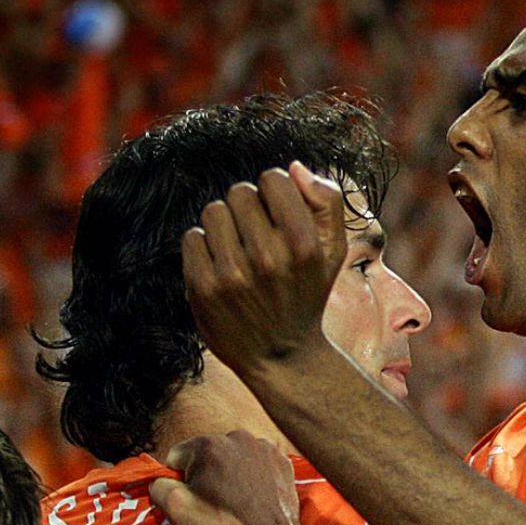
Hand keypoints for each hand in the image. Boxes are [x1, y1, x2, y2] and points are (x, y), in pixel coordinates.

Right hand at [165, 431, 302, 524]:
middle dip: (205, 476)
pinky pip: (258, 465)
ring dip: (229, 475)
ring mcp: (264, 448)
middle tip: (212, 505)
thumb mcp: (177, 510)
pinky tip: (254, 500)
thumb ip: (159, 487)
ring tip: (235, 504)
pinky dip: (253, 478)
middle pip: (206, 455)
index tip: (190, 500)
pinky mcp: (283, 462)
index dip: (178, 481)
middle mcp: (237, 438)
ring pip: (233, 458)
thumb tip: (160, 481)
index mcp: (208, 445)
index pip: (177, 457)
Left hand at [182, 163, 347, 371]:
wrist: (281, 356)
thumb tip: (295, 168)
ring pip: (213, 211)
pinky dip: (204, 248)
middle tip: (257, 239)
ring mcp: (233, 275)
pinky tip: (221, 268)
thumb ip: (327, 202)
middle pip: (239, 192)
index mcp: (304, 244)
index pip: (273, 178)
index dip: (274, 193)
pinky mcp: (203, 288)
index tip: (277, 218)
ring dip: (224, 226)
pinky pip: (192, 237)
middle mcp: (269, 259)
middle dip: (247, 210)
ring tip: (238, 252)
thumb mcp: (332, 252)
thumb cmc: (306, 294)